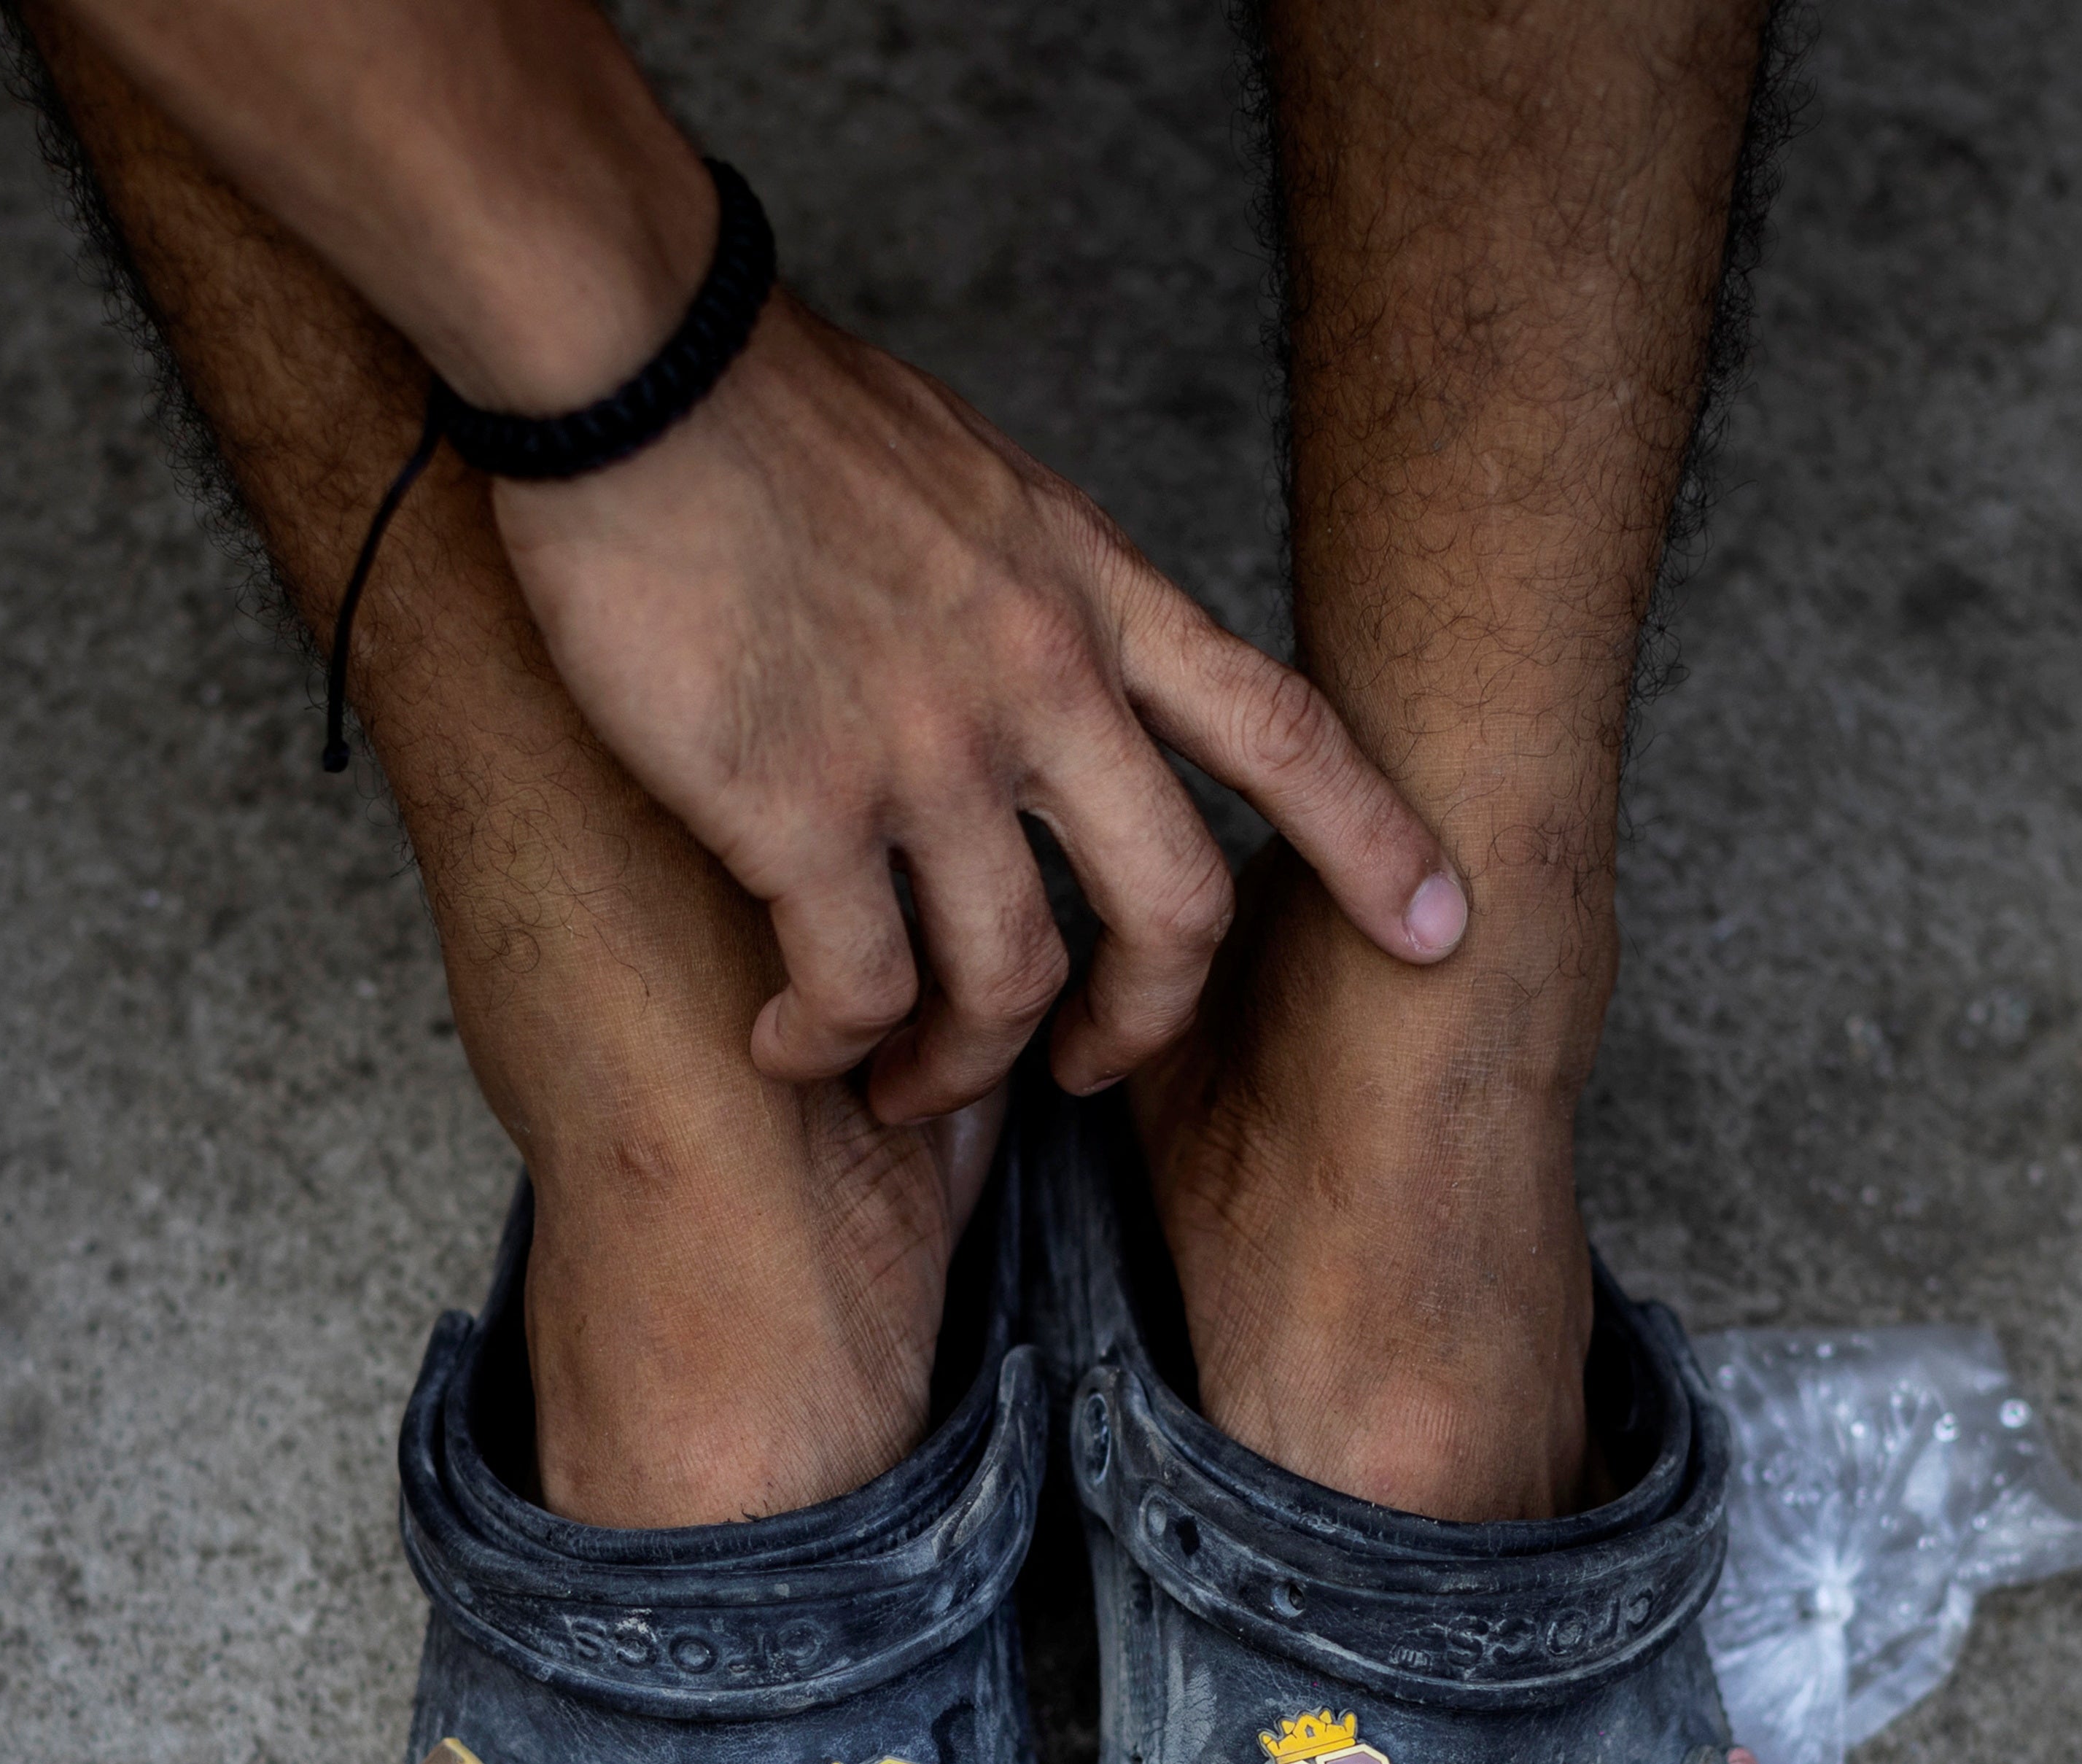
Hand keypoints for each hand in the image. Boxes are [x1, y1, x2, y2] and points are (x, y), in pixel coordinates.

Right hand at [493, 293, 1466, 1121]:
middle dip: (1145, 1021)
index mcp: (1093, 593)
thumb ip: (1034, 589)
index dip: (1378, 845)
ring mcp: (926, 751)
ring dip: (956, 1063)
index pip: (1284, 733)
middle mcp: (1041, 682)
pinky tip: (789, 1040)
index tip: (1443, 930)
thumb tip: (1045, 659)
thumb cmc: (775, 411)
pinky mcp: (799, 805)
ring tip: (898, 1080)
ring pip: (1009, 977)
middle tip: (1085, 1068)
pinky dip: (828, 1040)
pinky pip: (854, 985)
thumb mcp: (973, 481)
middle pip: (1177, 907)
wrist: (637, 365)